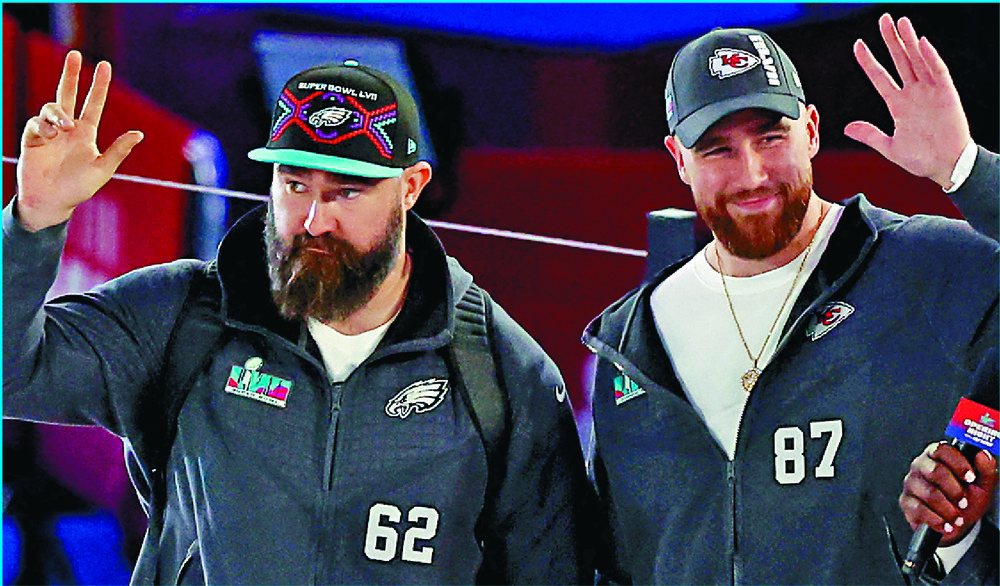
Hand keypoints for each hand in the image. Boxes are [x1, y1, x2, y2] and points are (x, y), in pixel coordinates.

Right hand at [16, 50, 142, 231]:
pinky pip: (36, 123)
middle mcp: (68, 129)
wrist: (51, 202)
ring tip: (64, 127)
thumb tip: (139, 134)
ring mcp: (49, 132)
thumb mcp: (103, 169)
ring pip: (51, 107)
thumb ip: (119, 151)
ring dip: (58, 113)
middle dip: (71, 74)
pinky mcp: (32, 139)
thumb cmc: (79, 189)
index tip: (104, 65)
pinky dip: (43, 127)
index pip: (94, 104)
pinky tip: (49, 137)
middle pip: (68, 94)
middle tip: (74, 54)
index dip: (99, 86)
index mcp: (86, 133)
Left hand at [843, 14, 970, 188]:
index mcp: (898, 105)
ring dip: (909, 41)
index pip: (880, 77)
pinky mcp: (947, 95)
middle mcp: (913, 94)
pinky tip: (921, 43)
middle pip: (900, 61)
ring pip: (918, 61)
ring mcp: (930, 92)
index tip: (858, 45)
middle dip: (891, 40)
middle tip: (882, 19)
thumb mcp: (889, 147)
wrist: (947, 167)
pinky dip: (930, 58)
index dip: (869, 61)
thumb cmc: (922, 159)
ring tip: (900, 22)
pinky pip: (938, 72)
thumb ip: (869, 135)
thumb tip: (846, 128)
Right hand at [899, 442, 997, 545]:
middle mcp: (921, 466)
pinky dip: (937, 520)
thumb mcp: (982, 485)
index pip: (942, 450)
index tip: (971, 477)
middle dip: (954, 490)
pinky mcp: (906, 502)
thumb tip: (982, 454)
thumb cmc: (967, 500)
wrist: (958, 524)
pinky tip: (946, 524)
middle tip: (964, 501)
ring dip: (948, 509)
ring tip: (957, 517)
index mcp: (938, 456)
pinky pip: (919, 510)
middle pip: (935, 471)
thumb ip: (986, 468)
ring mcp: (911, 484)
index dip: (958, 463)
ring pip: (929, 493)